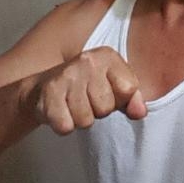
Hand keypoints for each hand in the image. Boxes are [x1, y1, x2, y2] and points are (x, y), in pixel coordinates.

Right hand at [20, 46, 146, 134]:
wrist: (42, 88)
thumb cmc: (85, 88)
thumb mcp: (112, 86)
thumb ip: (132, 98)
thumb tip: (141, 112)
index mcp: (107, 56)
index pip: (129, 89)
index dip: (120, 100)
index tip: (108, 94)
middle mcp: (88, 60)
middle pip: (106, 108)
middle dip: (97, 111)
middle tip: (86, 100)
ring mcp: (67, 75)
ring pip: (86, 120)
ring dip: (80, 119)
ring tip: (73, 105)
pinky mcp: (50, 93)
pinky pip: (66, 126)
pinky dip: (64, 124)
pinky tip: (61, 110)